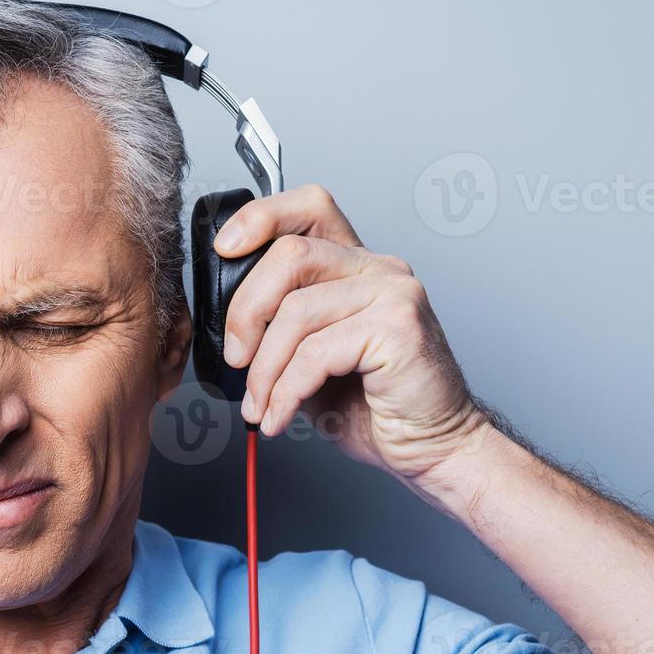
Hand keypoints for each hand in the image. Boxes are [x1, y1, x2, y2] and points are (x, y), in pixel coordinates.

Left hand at [216, 184, 489, 480]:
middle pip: (289, 255)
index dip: (261, 217)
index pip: (310, 207)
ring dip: (264, 369)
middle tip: (236, 359)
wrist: (428, 446)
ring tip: (260, 404)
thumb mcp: (308, 356)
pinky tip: (280, 415)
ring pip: (297, 311)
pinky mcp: (398, 327)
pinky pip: (316, 352)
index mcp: (355, 265)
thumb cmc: (371, 404)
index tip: (224, 250)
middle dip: (245, 311)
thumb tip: (225, 323)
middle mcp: (379, 269)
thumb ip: (278, 325)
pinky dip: (286, 392)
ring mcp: (394, 293)